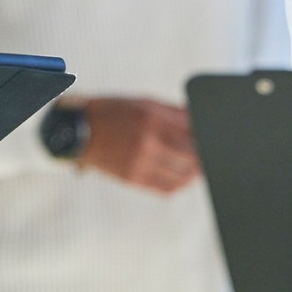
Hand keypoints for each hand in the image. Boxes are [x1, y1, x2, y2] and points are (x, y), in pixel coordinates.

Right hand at [77, 97, 199, 193]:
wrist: (77, 130)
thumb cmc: (112, 112)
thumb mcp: (144, 102)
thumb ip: (174, 112)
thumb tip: (199, 119)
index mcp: (152, 119)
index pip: (193, 134)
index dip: (208, 139)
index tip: (215, 140)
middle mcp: (147, 142)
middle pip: (192, 157)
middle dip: (204, 157)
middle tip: (211, 155)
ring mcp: (140, 163)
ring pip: (182, 176)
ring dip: (195, 173)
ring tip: (198, 167)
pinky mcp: (133, 179)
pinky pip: (166, 188)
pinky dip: (180, 185)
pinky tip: (183, 177)